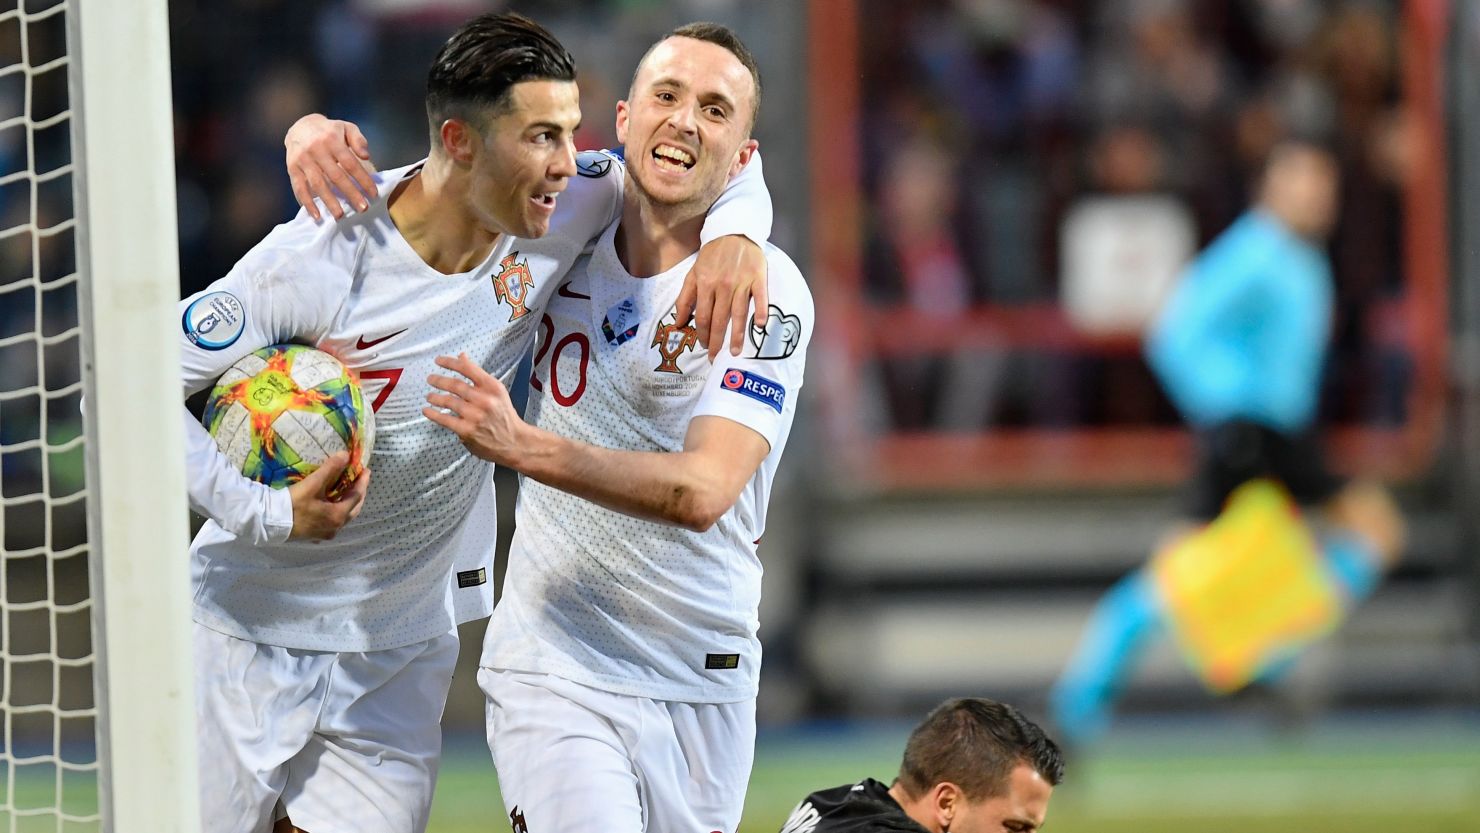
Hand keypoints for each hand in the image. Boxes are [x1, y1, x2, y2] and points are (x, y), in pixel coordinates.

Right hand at [285, 114, 376, 220]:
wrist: (300, 127)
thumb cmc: (329, 131)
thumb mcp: (346, 127)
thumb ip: (358, 140)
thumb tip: (366, 155)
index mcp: (331, 140)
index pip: (350, 163)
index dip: (363, 179)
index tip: (373, 194)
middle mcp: (316, 150)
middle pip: (336, 176)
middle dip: (350, 194)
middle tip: (362, 209)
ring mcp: (303, 160)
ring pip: (318, 184)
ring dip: (329, 202)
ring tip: (340, 216)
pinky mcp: (292, 168)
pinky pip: (299, 188)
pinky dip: (307, 203)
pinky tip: (317, 215)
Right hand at [287, 452, 368, 539]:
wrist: (270, 523)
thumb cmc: (293, 504)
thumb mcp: (312, 484)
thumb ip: (330, 469)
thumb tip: (345, 455)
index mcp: (338, 515)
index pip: (357, 496)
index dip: (363, 482)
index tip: (366, 470)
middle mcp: (336, 527)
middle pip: (354, 508)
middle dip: (359, 493)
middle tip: (360, 480)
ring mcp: (326, 533)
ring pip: (344, 516)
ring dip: (348, 503)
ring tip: (347, 489)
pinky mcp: (316, 535)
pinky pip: (333, 521)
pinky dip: (337, 510)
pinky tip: (332, 504)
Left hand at [423, 353, 524, 466]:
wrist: (514, 442)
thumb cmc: (504, 415)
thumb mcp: (497, 391)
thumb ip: (478, 375)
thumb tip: (461, 357)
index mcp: (492, 387)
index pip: (468, 369)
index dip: (450, 362)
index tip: (438, 360)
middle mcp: (484, 399)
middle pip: (456, 385)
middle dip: (439, 380)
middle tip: (430, 379)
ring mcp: (475, 415)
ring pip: (449, 401)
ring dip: (435, 397)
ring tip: (429, 396)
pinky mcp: (467, 430)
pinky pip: (445, 419)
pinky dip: (433, 414)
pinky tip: (427, 410)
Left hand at [675, 235, 767, 359]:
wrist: (733, 232)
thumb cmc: (712, 256)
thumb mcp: (693, 273)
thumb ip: (684, 298)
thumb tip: (678, 322)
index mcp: (705, 284)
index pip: (702, 316)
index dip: (701, 334)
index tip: (703, 346)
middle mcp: (723, 285)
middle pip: (718, 319)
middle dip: (716, 341)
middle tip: (715, 357)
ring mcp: (741, 282)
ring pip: (738, 313)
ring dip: (737, 335)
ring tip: (735, 351)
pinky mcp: (758, 278)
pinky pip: (760, 297)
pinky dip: (760, 311)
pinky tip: (759, 325)